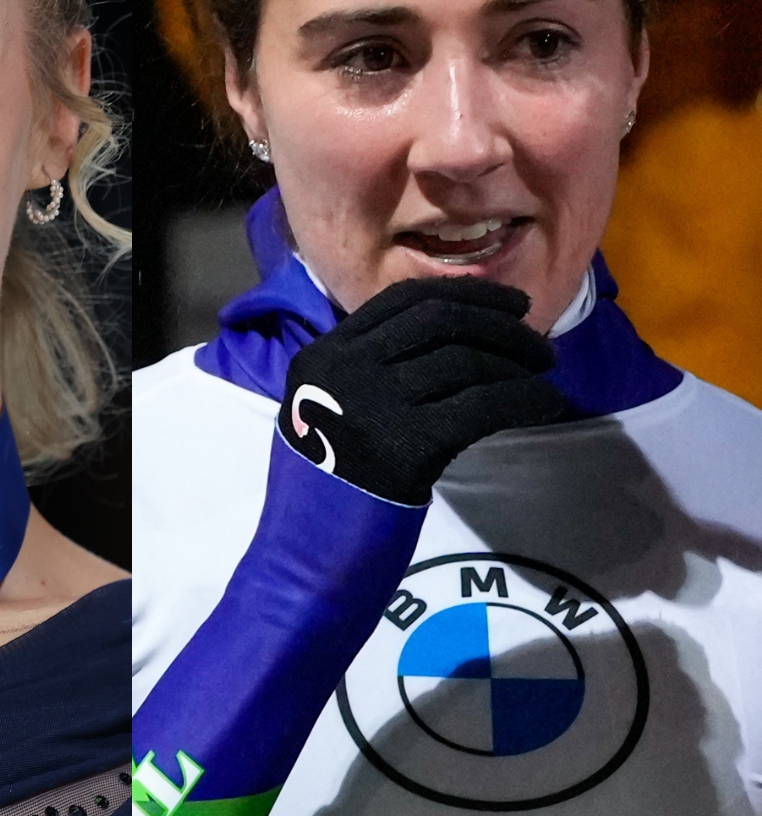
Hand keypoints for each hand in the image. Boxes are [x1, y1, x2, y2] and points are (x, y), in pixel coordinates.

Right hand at [280, 277, 564, 504]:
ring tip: (545, 375)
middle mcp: (344, 369)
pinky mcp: (406, 445)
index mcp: (321, 355)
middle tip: (538, 342)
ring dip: (518, 363)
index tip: (508, 303)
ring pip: (465, 361)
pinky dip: (524, 399)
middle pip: (437, 321)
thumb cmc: (322, 491)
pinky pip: (483, 405)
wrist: (303, 556)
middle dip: (499, 324)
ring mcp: (372, 404)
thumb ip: (364, 372)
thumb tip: (447, 344)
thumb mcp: (324, 411)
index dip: (464, 294)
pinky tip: (546, 403)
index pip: (401, 300)